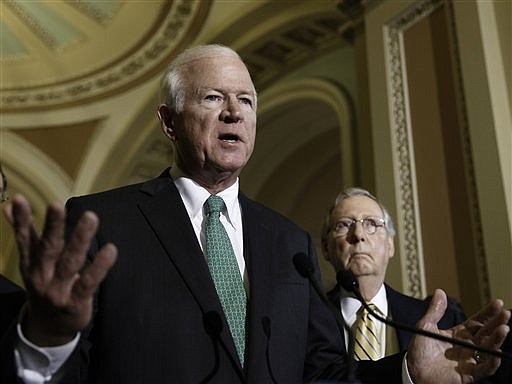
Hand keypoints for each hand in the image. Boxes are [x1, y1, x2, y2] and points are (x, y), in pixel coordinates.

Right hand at [3, 194, 116, 346]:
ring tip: (90, 218)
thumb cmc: (44, 285)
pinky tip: (110, 250)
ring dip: (80, 239)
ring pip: (70, 262)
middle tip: (56, 204)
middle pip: (48, 248)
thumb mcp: (31, 262)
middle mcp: (42, 276)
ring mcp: (58, 290)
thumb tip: (7, 208)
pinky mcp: (76, 302)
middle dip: (52, 226)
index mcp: (31, 264)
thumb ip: (25, 234)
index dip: (21, 220)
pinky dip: (99, 267)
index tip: (20, 199)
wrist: (48, 328)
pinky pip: (89, 282)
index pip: (25, 239)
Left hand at [408, 289, 509, 383]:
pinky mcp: (469, 374)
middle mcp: (467, 347)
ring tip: (503, 328)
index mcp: (459, 335)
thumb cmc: (419, 352)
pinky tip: (496, 353)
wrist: (412, 371)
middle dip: (497, 323)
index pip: (477, 322)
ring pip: (489, 350)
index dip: (488, 313)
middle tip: (505, 313)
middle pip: (486, 333)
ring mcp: (470, 360)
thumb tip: (440, 292)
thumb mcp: (426, 326)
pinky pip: (485, 369)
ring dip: (497, 340)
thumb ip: (435, 310)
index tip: (497, 303)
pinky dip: (492, 362)